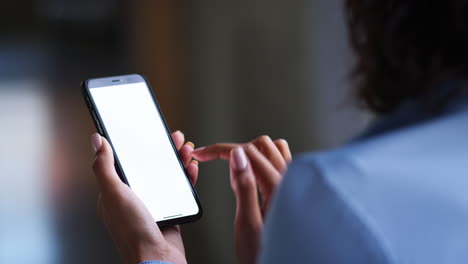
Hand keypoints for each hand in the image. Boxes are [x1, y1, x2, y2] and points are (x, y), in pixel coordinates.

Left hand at [91, 131, 198, 263]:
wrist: (157, 259)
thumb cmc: (133, 233)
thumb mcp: (114, 194)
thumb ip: (104, 167)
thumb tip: (96, 142)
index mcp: (115, 193)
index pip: (124, 162)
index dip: (136, 146)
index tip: (146, 133)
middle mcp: (133, 198)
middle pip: (149, 166)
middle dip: (162, 150)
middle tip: (172, 138)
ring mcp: (152, 205)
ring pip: (166, 176)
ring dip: (176, 161)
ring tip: (185, 149)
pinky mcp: (170, 212)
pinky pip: (179, 190)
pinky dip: (187, 179)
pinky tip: (190, 170)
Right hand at [193, 136, 291, 263]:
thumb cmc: (263, 253)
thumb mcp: (247, 222)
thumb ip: (244, 186)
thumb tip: (237, 155)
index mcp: (278, 188)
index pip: (248, 153)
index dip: (220, 150)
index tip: (202, 154)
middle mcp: (290, 182)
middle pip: (261, 146)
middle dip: (235, 151)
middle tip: (218, 166)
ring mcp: (293, 184)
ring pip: (273, 149)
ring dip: (251, 153)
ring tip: (236, 171)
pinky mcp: (291, 189)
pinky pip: (279, 161)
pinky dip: (263, 160)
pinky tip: (253, 176)